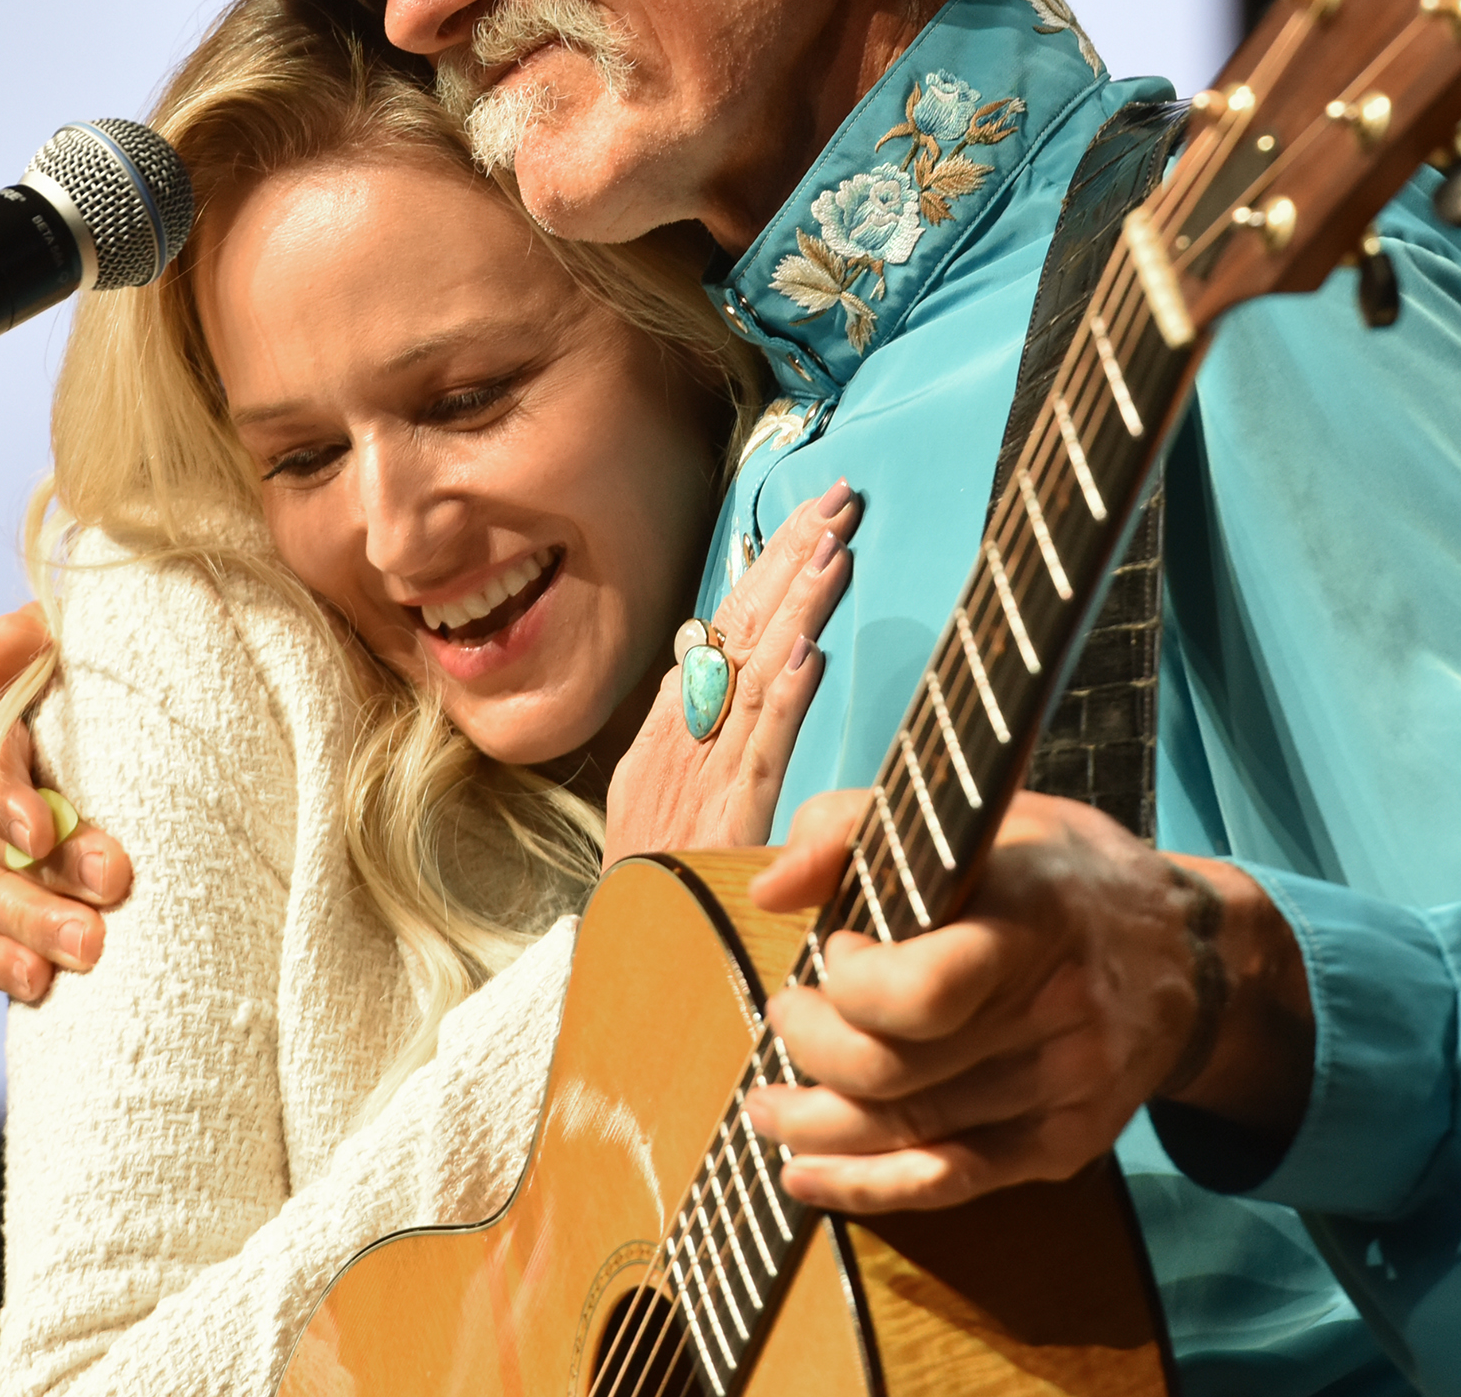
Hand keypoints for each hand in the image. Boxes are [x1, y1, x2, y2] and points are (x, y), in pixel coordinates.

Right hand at [0, 606, 132, 1003]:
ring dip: (31, 920)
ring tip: (89, 944)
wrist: (68, 739)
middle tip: (109, 880)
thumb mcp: (59, 652)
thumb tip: (31, 630)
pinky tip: (39, 981)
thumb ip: (32, 644)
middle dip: (42, 861)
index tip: (40, 829)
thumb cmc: (72, 687)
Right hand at [603, 486, 857, 865]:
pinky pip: (759, 756)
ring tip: (834, 548)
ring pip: (755, 676)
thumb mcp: (656, 796)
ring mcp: (703, 779)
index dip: (770, 570)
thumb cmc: (650, 887)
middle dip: (790, 560)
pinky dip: (782, 701)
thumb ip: (678, 724)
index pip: (727, 629)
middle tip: (838, 499)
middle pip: (741, 632)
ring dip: (797, 608)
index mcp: (672, 730)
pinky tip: (809, 653)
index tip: (814, 519)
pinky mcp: (725, 827)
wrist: (622, 961)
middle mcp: (684, 740)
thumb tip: (694, 650)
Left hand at [740, 788, 1314, 1212]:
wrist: (1188, 955)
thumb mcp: (976, 812)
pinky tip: (808, 1175)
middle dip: (813, 1051)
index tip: (836, 948)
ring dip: (816, 1127)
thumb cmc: (1060, 873)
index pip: (926, 991)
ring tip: (768, 1107)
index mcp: (1034, 918)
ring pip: (912, 1134)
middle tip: (785, 1014)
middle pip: (898, 1073)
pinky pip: (951, 1180)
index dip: (852, 984)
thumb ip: (855, 828)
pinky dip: (868, 1187)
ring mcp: (1066, 1090)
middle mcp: (1058, 1013)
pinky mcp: (1066, 1145)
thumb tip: (770, 890)